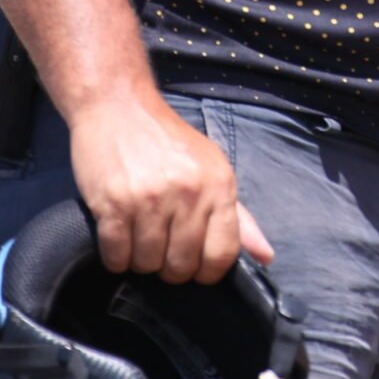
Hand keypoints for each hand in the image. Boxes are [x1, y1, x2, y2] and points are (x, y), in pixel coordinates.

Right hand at [69, 94, 272, 285]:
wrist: (120, 105)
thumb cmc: (168, 142)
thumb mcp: (213, 169)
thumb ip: (239, 217)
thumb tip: (265, 257)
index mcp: (219, 186)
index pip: (222, 254)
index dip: (208, 272)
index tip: (195, 268)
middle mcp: (188, 193)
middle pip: (182, 265)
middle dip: (171, 270)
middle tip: (161, 252)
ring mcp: (149, 198)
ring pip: (147, 264)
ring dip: (140, 262)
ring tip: (139, 240)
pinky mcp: (113, 202)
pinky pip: (116, 255)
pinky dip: (116, 258)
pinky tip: (118, 240)